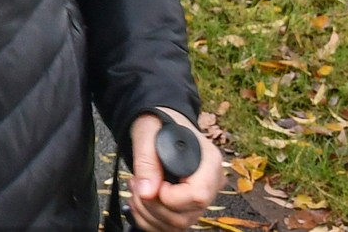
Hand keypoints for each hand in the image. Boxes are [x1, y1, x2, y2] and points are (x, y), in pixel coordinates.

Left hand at [126, 108, 223, 231]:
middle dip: (153, 205)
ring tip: (136, 187)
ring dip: (147, 212)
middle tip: (136, 184)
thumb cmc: (157, 124)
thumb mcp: (147, 134)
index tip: (153, 183)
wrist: (160, 124)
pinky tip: (139, 200)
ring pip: (177, 224)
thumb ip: (146, 162)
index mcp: (209, 161)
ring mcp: (201, 198)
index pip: (198, 195)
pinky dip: (148, 219)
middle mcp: (211, 183)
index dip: (170, 196)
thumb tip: (147, 192)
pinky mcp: (188, 207)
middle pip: (186, 215)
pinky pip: (169, 227)